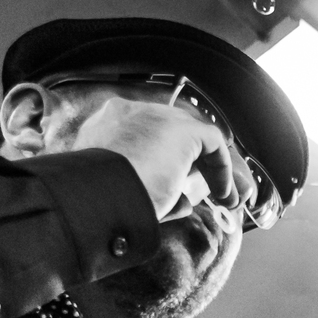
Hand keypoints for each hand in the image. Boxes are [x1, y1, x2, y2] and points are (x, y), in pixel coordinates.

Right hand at [70, 94, 230, 220]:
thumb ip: (145, 189)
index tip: (175, 186)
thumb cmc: (98, 203)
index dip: (163, 160)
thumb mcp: (116, 193)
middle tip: (202, 188)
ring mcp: (154, 117)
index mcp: (104, 126)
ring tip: (221, 196)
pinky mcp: (180, 129)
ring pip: (191, 135)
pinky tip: (224, 195)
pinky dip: (221, 168)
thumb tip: (181, 202)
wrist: (94, 197)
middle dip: (189, 160)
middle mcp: (128, 113)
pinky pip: (211, 142)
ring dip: (209, 166)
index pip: (143, 135)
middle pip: (169, 132)